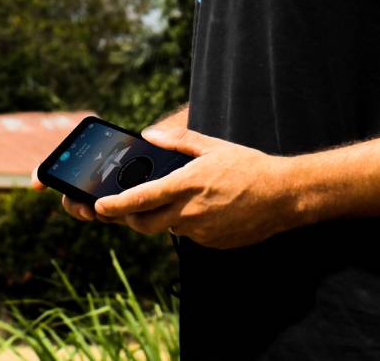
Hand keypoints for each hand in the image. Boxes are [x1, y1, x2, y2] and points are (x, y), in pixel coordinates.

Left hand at [89, 126, 299, 249]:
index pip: (141, 199)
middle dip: (128, 217)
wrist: (282, 196)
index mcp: (187, 184)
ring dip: (161, 217)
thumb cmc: (247, 165)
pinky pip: (189, 235)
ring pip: (168, 228)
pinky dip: (185, 222)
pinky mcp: (212, 244)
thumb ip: (177, 141)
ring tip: (172, 197)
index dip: (115, 205)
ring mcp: (201, 232)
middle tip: (122, 207)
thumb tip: (149, 136)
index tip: (98, 206)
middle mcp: (190, 212)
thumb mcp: (211, 146)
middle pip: (144, 224)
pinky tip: (201, 207)